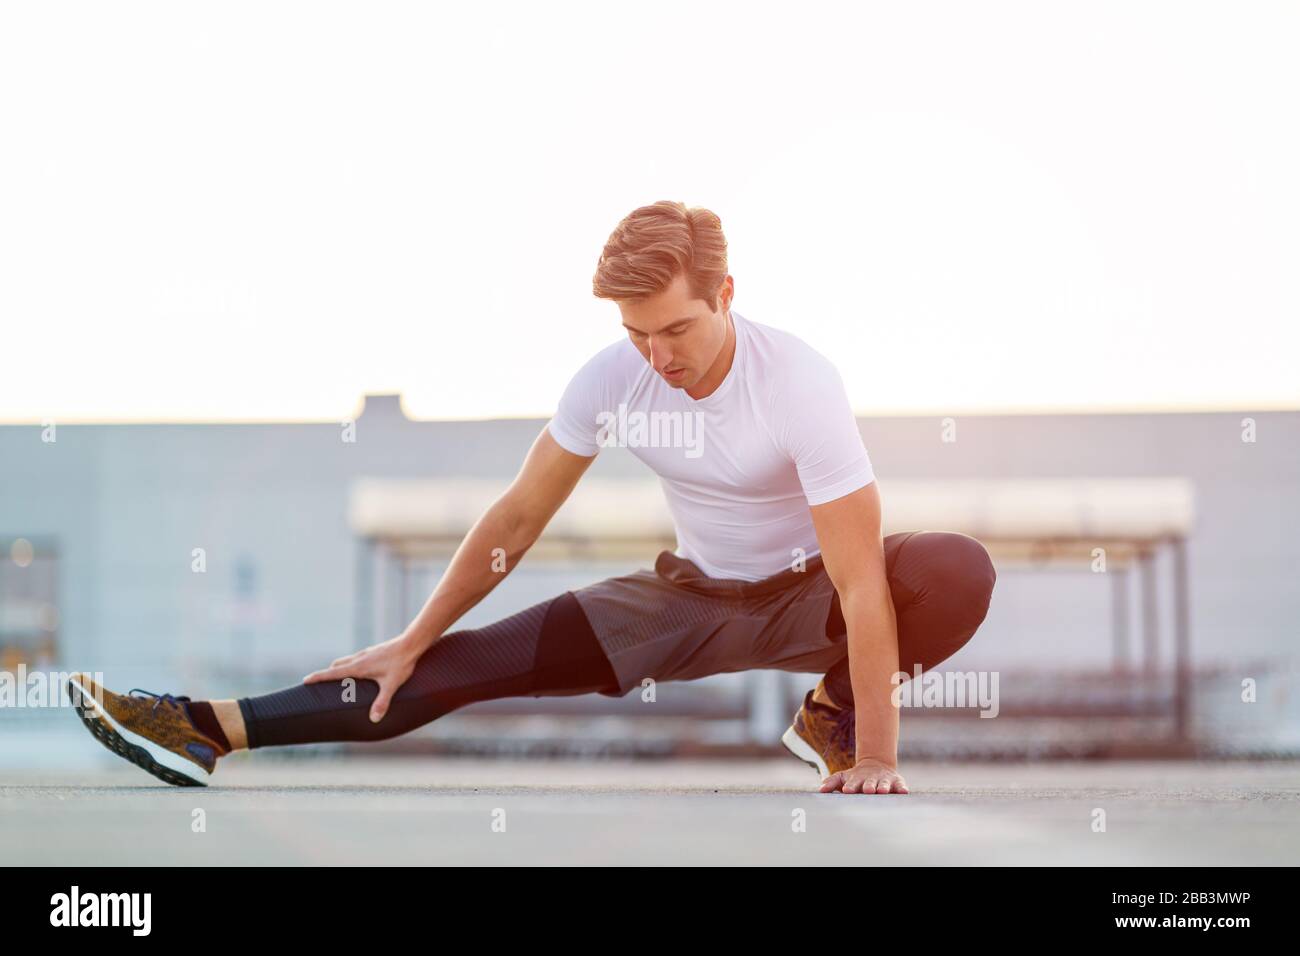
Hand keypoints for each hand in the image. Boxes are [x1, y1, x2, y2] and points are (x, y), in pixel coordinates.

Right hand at [302, 633, 422, 723]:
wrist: (412, 644)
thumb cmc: (401, 663)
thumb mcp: (392, 685)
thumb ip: (382, 702)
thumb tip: (374, 719)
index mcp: (358, 666)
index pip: (332, 672)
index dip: (318, 677)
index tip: (305, 681)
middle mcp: (359, 658)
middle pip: (336, 666)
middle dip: (326, 674)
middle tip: (318, 684)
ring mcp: (366, 654)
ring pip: (346, 661)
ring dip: (339, 669)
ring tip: (338, 681)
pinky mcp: (373, 652)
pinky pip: (356, 659)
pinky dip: (350, 666)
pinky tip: (360, 673)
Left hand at [820, 757, 908, 794]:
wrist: (876, 765)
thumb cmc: (857, 777)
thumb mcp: (844, 777)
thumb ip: (832, 782)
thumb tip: (820, 789)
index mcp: (857, 780)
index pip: (852, 783)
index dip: (850, 787)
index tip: (847, 790)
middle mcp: (871, 780)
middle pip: (869, 784)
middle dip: (868, 787)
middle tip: (867, 790)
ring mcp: (884, 780)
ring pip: (884, 784)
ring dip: (883, 788)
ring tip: (883, 791)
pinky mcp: (896, 781)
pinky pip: (900, 785)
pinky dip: (901, 788)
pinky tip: (903, 791)